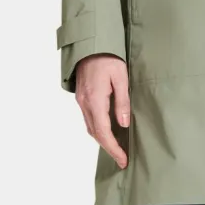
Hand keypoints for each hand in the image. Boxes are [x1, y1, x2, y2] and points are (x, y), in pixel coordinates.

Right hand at [75, 53, 129, 168]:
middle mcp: (84, 103)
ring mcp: (81, 101)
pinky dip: (98, 129)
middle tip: (122, 158)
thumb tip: (123, 124)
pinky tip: (108, 130)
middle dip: (108, 148)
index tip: (122, 159)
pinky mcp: (81, 97)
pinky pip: (89, 119)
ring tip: (117, 147)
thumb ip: (122, 101)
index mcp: (95, 99)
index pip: (103, 132)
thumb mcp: (121, 77)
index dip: (113, 148)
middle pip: (95, 133)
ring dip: (102, 139)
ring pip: (90, 127)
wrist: (90, 45)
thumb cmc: (108, 57)